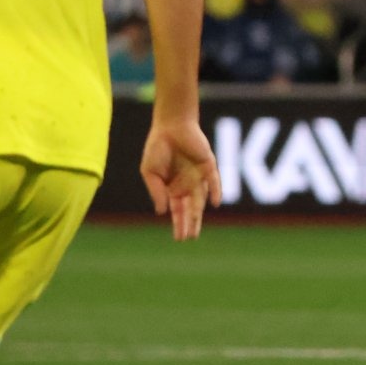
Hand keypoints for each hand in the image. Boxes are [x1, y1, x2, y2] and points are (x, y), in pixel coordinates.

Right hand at [140, 117, 222, 241]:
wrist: (170, 126)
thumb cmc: (158, 148)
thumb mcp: (150, 172)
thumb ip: (156, 191)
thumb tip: (161, 212)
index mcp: (173, 187)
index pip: (178, 210)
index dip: (179, 224)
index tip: (179, 238)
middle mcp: (188, 184)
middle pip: (190, 209)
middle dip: (189, 224)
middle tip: (189, 238)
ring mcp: (199, 176)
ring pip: (201, 199)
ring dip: (198, 214)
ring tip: (196, 229)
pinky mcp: (208, 165)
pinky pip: (214, 180)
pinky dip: (215, 191)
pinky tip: (215, 203)